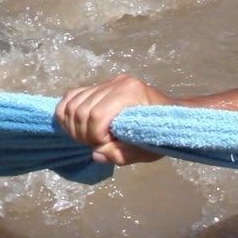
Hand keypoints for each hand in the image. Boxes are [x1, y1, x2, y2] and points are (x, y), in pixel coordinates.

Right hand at [57, 73, 172, 165]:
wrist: (171, 116)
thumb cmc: (161, 134)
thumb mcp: (145, 151)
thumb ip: (121, 154)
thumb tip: (96, 154)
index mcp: (131, 94)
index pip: (97, 116)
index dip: (95, 136)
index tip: (106, 145)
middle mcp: (117, 83)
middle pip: (82, 110)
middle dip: (83, 133)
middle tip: (96, 144)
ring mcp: (108, 82)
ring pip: (73, 104)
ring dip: (73, 125)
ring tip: (88, 137)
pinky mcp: (100, 86)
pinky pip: (72, 96)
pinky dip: (66, 112)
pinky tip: (75, 126)